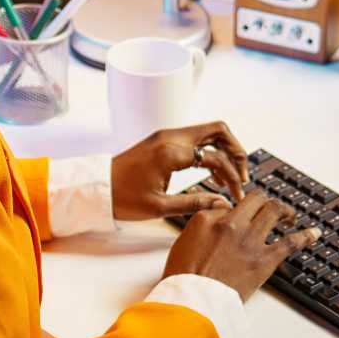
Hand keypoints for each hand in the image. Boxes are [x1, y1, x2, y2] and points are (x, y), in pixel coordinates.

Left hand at [111, 122, 250, 220]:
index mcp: (171, 152)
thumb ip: (194, 204)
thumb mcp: (159, 207)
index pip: (215, 157)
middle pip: (218, 130)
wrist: (97, 187)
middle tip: (242, 174)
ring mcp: (167, 135)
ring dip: (224, 151)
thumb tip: (222, 204)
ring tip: (229, 179)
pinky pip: (195, 139)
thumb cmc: (122, 198)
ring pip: (208, 132)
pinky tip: (212, 174)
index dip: (231, 175)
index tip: (236, 193)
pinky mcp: (163, 139)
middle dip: (236, 151)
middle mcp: (171, 137)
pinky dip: (209, 151)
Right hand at [163, 189, 322, 300]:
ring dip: (284, 210)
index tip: (240, 214)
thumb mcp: (182, 242)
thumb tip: (218, 212)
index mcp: (209, 218)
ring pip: (274, 211)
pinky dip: (305, 236)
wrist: (193, 302)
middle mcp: (232, 223)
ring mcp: (250, 240)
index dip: (234, 208)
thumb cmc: (184, 277)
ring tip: (289, 214)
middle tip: (268, 206)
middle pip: (255, 199)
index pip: (228, 204)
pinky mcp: (264, 260)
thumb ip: (202, 223)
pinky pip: (290, 243)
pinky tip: (314, 233)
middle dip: (263, 200)